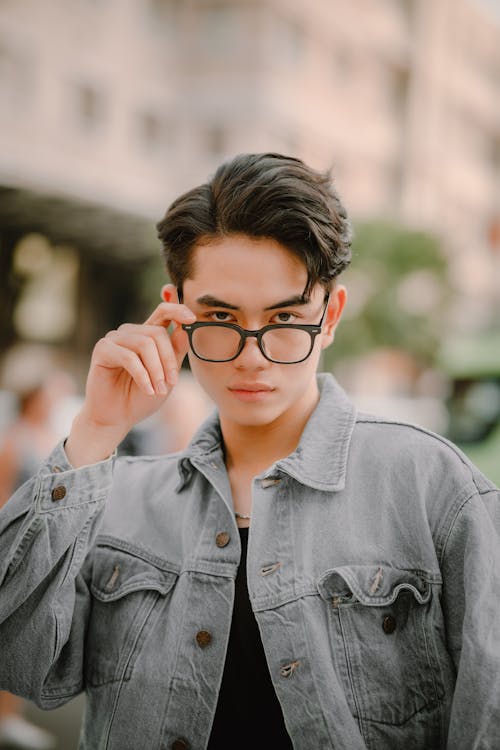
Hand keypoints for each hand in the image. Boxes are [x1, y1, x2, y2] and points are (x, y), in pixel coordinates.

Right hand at [65, 301, 194, 465]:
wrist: (117, 418)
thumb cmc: (141, 398)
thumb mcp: (167, 377)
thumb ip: (175, 354)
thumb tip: (182, 331)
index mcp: (147, 335)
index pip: (163, 311)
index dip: (178, 309)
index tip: (192, 318)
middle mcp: (130, 332)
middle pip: (157, 332)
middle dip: (169, 360)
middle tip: (172, 383)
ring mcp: (115, 339)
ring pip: (145, 344)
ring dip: (156, 371)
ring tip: (159, 391)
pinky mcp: (102, 349)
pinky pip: (129, 357)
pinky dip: (143, 376)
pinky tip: (148, 390)